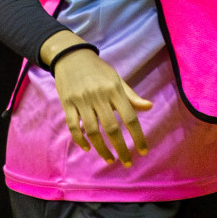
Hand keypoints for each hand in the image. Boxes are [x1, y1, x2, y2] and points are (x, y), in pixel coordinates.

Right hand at [48, 44, 152, 166]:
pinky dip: (81, 140)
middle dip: (121, 148)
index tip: (143, 150)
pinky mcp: (67, 104)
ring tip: (110, 159)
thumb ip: (131, 96)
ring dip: (102, 149)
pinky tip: (88, 148)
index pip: (129, 117)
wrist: (71, 56)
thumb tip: (149, 107)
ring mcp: (81, 101)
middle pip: (111, 128)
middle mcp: (99, 96)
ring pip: (92, 131)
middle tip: (127, 161)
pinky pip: (73, 126)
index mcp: (114, 90)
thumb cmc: (98, 70)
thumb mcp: (117, 79)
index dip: (138, 136)